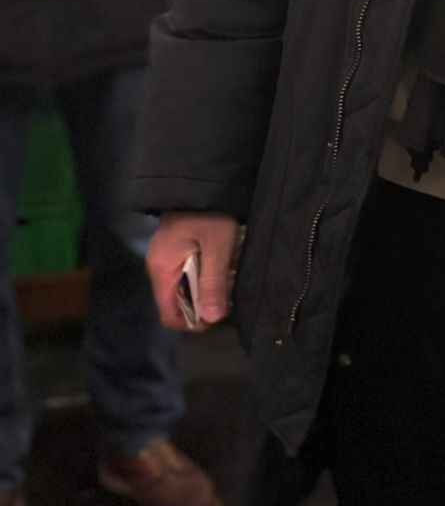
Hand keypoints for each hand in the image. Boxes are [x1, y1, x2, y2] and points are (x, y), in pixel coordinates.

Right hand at [147, 214, 238, 328]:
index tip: (216, 317)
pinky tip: (221, 268)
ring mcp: (164, 259)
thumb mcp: (218, 247)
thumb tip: (212, 318)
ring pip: (182, 290)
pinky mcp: (174, 251)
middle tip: (226, 300)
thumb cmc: (209, 213)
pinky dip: (203, 277)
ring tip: (226, 283)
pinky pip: (186, 275)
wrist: (202, 182)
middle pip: (175, 305)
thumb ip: (214, 282)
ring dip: (204, 291)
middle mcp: (157, 268)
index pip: (168, 315)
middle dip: (201, 307)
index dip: (191, 324)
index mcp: (162, 270)